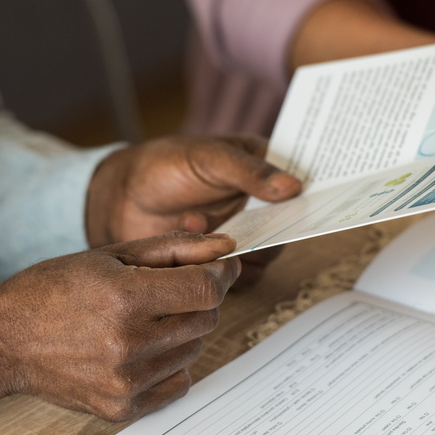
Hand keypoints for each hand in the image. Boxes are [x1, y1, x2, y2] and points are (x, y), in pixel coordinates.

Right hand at [0, 232, 240, 421]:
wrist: (4, 341)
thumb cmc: (51, 291)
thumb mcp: (109, 256)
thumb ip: (173, 249)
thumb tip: (224, 247)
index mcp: (124, 298)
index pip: (206, 289)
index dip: (219, 274)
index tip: (217, 268)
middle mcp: (127, 343)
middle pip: (205, 320)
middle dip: (200, 299)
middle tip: (173, 290)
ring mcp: (125, 380)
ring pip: (194, 350)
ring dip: (183, 331)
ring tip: (145, 319)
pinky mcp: (122, 407)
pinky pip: (177, 383)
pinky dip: (170, 365)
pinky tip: (141, 349)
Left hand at [86, 135, 300, 246]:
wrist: (120, 198)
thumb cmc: (164, 165)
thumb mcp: (209, 158)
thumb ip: (250, 172)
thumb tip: (294, 187)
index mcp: (264, 167)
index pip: (304, 183)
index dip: (314, 195)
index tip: (305, 202)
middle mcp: (259, 204)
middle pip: (290, 227)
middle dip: (268, 229)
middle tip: (240, 222)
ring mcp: (242, 233)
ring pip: (267, 255)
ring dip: (237, 246)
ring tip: (198, 219)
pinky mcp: (222, 261)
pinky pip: (240, 276)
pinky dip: (217, 261)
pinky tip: (188, 228)